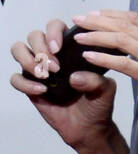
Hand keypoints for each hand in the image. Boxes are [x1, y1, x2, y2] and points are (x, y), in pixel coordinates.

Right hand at [10, 18, 116, 151]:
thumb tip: (75, 77)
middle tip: (56, 66)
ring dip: (28, 60)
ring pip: (19, 50)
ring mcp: (38, 70)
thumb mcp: (105, 89)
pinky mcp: (29, 87)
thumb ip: (95, 80)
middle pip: (34, 35)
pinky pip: (16, 78)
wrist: (90, 127)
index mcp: (70, 49)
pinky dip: (25, 83)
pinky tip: (42, 91)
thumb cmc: (98, 103)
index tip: (59, 47)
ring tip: (46, 76)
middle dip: (41, 47)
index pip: (55, 27)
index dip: (53, 31)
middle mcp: (51, 55)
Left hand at [71, 9, 137, 142]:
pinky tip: (89, 57)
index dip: (112, 14)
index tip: (93, 14)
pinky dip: (104, 58)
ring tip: (78, 37)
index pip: (136, 18)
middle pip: (126, 25)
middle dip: (99, 20)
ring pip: (122, 40)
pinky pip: (124, 63)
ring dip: (97, 36)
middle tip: (78, 19)